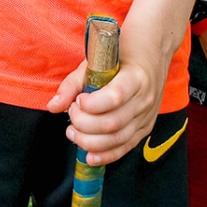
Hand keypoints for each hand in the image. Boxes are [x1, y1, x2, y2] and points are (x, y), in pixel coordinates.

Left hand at [45, 18, 176, 165]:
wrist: (153, 52)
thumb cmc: (123, 53)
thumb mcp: (96, 60)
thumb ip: (72, 84)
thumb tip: (53, 106)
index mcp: (135, 77)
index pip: (114, 98)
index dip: (90, 104)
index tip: (78, 99)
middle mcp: (144, 99)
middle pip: (112, 123)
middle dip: (84, 124)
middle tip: (72, 114)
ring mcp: (147, 116)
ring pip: (118, 139)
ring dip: (90, 141)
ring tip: (73, 132)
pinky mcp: (145, 128)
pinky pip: (126, 146)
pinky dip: (106, 155)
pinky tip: (89, 155)